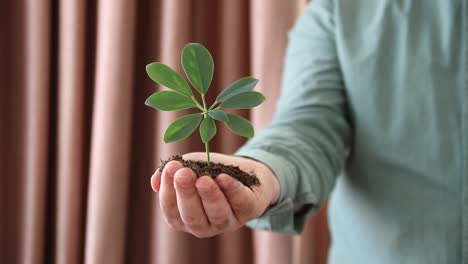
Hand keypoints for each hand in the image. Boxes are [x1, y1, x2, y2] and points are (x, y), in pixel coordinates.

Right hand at [150, 152, 279, 237]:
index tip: (170, 168)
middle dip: (187, 195)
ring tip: (203, 179)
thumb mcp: (189, 169)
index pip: (171, 211)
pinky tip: (224, 177)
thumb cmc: (211, 172)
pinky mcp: (250, 210)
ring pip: (218, 214)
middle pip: (193, 217)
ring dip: (210, 196)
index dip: (168, 191)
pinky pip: (242, 203)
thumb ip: (172, 174)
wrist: (246, 171)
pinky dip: (233, 190)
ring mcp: (228, 221)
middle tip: (183, 174)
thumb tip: (155, 179)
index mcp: (185, 218)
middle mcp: (205, 225)